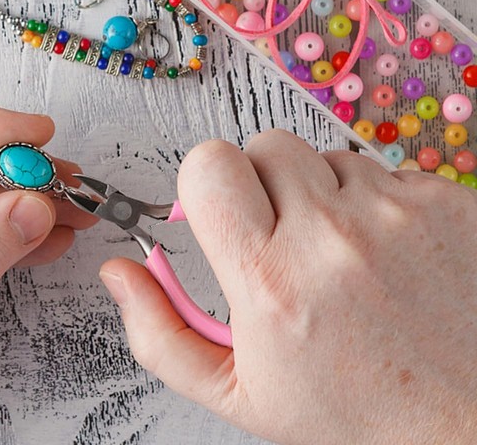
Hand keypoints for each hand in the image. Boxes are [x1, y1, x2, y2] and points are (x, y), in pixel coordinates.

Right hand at [100, 130, 476, 444]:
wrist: (472, 426)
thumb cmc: (356, 414)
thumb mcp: (240, 392)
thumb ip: (160, 333)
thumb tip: (120, 272)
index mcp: (271, 279)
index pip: (209, 163)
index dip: (209, 182)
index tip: (225, 211)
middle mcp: (333, 235)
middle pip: (266, 145)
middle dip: (264, 181)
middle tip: (284, 235)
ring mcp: (397, 212)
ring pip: (326, 156)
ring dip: (324, 193)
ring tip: (344, 255)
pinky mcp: (446, 200)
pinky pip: (385, 170)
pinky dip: (377, 202)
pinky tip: (390, 254)